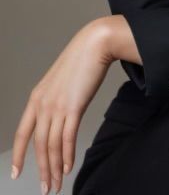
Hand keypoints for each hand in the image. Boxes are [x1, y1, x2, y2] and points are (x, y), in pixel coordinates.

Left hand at [11, 19, 112, 193]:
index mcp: (36, 98)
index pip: (22, 133)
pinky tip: (68, 166)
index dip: (19, 155)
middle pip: (38, 145)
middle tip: (46, 187)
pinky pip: (67, 137)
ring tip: (58, 183)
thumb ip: (55, 100)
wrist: (94, 45)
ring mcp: (57, 105)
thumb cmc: (80, 61)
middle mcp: (43, 104)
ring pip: (52, 145)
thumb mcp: (60, 82)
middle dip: (42, 169)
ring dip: (54, 168)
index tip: (17, 173)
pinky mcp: (74, 106)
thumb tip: (58, 117)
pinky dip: (66, 155)